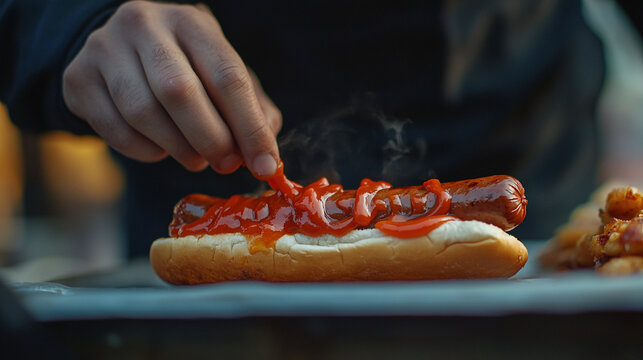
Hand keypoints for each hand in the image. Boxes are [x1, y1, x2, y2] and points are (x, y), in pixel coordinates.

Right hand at [63, 1, 281, 175]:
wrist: (121, 48)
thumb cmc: (186, 66)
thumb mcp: (221, 73)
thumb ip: (251, 109)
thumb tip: (265, 155)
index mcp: (190, 22)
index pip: (227, 76)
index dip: (250, 127)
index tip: (266, 164)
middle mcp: (144, 25)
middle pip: (180, 92)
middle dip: (211, 139)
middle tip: (227, 165)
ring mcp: (104, 49)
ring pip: (144, 114)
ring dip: (179, 149)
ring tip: (196, 159)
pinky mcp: (78, 78)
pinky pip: (116, 130)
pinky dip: (146, 151)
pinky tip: (161, 148)